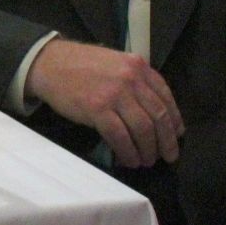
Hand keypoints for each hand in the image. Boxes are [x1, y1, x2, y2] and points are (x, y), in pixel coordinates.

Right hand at [25, 38, 182, 167]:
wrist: (49, 63)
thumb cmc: (80, 65)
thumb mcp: (115, 63)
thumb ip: (134, 81)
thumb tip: (153, 112)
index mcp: (138, 65)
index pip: (165, 96)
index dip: (175, 119)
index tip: (177, 135)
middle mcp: (130, 78)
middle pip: (158, 116)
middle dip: (166, 141)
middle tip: (168, 156)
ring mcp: (114, 93)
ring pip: (143, 129)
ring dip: (147, 150)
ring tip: (146, 161)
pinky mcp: (97, 108)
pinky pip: (120, 136)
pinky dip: (128, 152)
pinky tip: (128, 160)